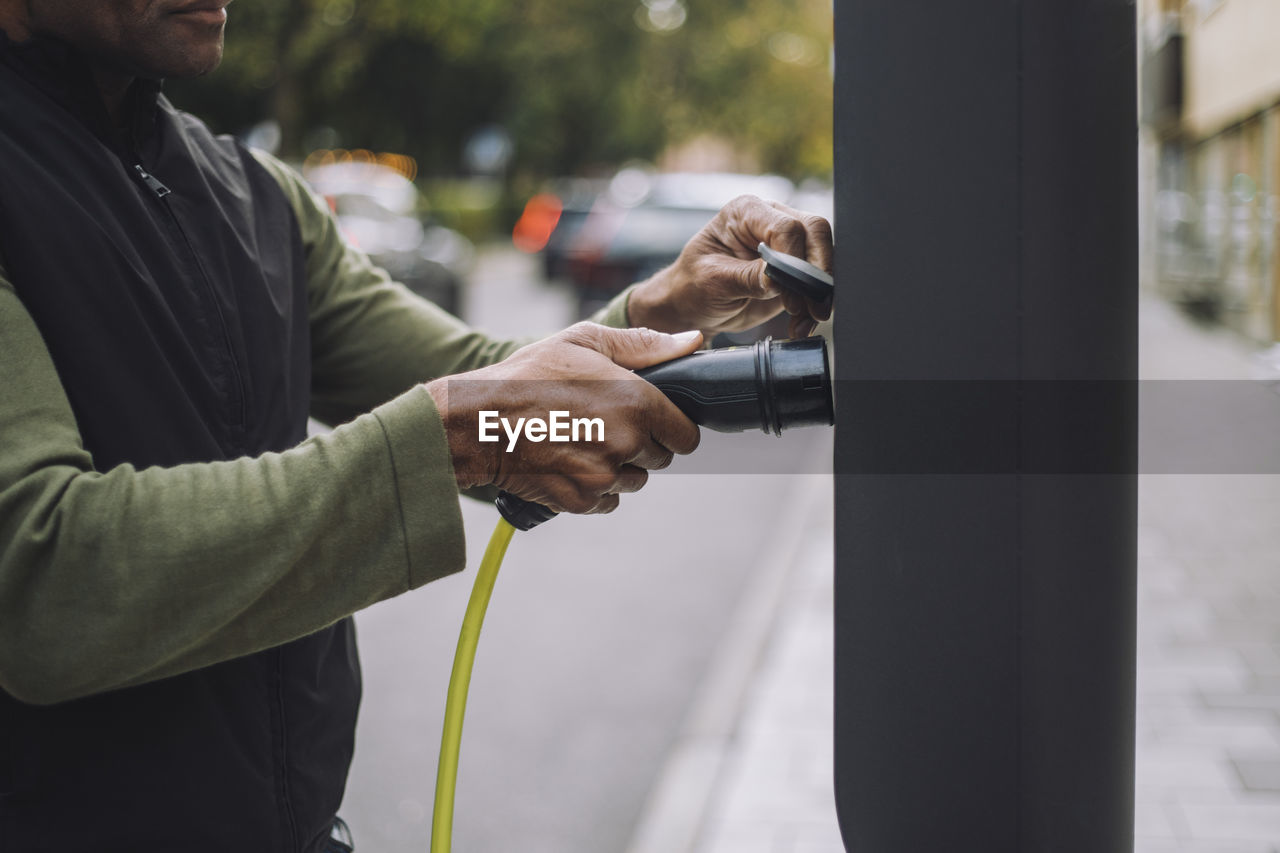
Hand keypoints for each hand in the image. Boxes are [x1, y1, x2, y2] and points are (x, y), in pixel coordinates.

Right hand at [426, 323, 701, 513]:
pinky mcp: (581, 501)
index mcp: (637, 402)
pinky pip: (607, 501)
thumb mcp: (583, 342)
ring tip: (581, 440)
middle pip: (660, 458)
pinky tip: (568, 462)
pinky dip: (594, 488)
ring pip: (633, 480)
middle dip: (641, 444)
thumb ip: (644, 344)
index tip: (651, 418)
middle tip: (604, 422)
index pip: (686, 435)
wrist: (475, 422)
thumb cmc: (527, 376)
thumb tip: (692, 342)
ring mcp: (604, 476)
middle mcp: (627, 442)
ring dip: (618, 466)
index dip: (671, 426)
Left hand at [627, 195, 832, 338]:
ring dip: (818, 293)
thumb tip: (779, 280)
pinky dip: (813, 306)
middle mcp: (770, 220)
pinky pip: (816, 283)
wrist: (692, 307)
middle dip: (818, 272)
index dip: (793, 258)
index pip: (785, 226)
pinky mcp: (794, 270)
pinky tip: (801, 324)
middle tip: (813, 307)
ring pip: (822, 257)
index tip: (785, 288)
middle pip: (814, 232)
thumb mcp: (713, 281)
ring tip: (806, 321)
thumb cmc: (692, 285)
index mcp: (746, 212)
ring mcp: (786, 245)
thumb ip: (747, 277)